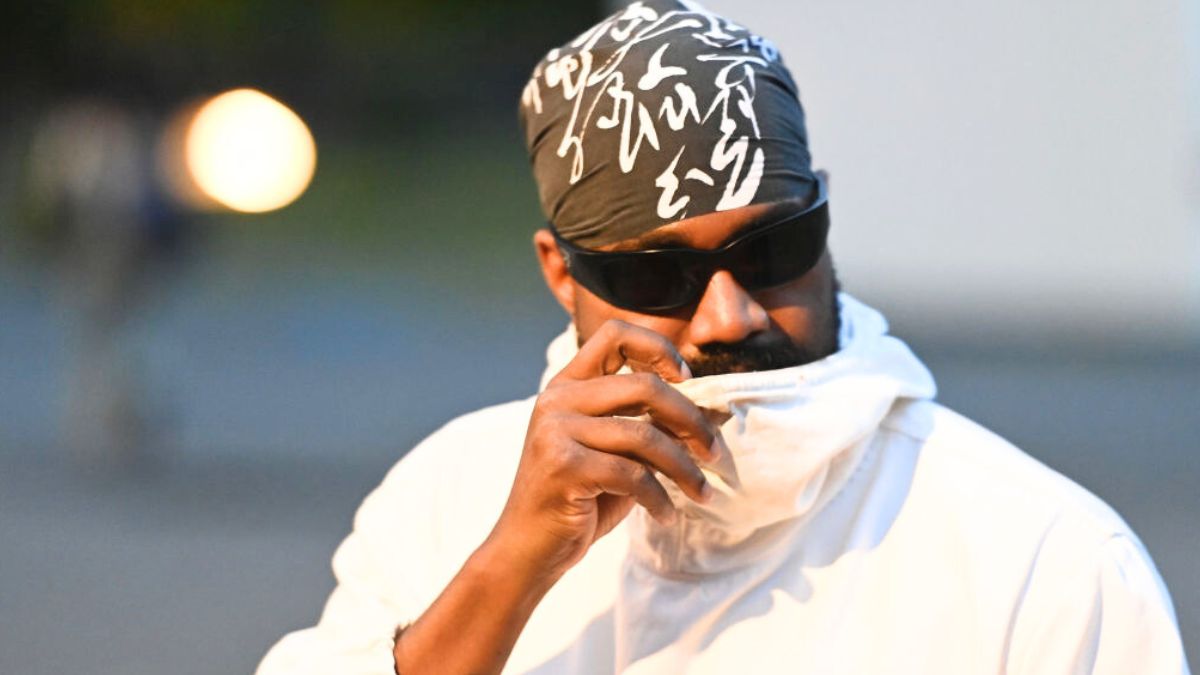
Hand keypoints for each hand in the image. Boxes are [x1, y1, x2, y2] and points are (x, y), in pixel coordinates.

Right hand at [486, 319, 719, 581]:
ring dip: (684, 469)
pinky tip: (667, 516)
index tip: (687, 379)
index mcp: (567, 385)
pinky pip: (633, 475)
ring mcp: (556, 430)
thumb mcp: (616, 455)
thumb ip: (649, 427)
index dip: (658, 349)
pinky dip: (660, 499)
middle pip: (644, 386)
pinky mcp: (563, 466)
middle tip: (714, 453)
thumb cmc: (578, 501)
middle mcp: (557, 399)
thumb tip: (712, 414)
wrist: (528, 551)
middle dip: (691, 420)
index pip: (615, 335)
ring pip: (645, 435)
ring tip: (701, 493)